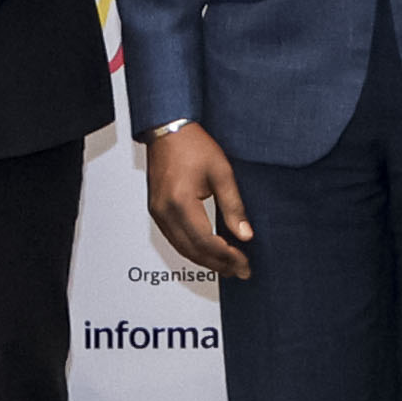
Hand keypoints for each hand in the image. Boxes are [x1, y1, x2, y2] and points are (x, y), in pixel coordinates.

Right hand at [145, 121, 254, 279]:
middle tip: (240, 271)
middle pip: (192, 250)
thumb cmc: (194, 145)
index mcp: (180, 202)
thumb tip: (245, 235)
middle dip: (217, 264)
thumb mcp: (222, 173)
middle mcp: (164, 211)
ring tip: (228, 266)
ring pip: (181, 248)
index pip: (205, 241)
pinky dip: (192, 249)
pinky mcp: (156, 211)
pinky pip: (174, 238)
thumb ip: (234, 206)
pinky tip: (209, 252)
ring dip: (205, 260)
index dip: (226, 256)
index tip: (244, 263)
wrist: (168, 130)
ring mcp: (157, 212)